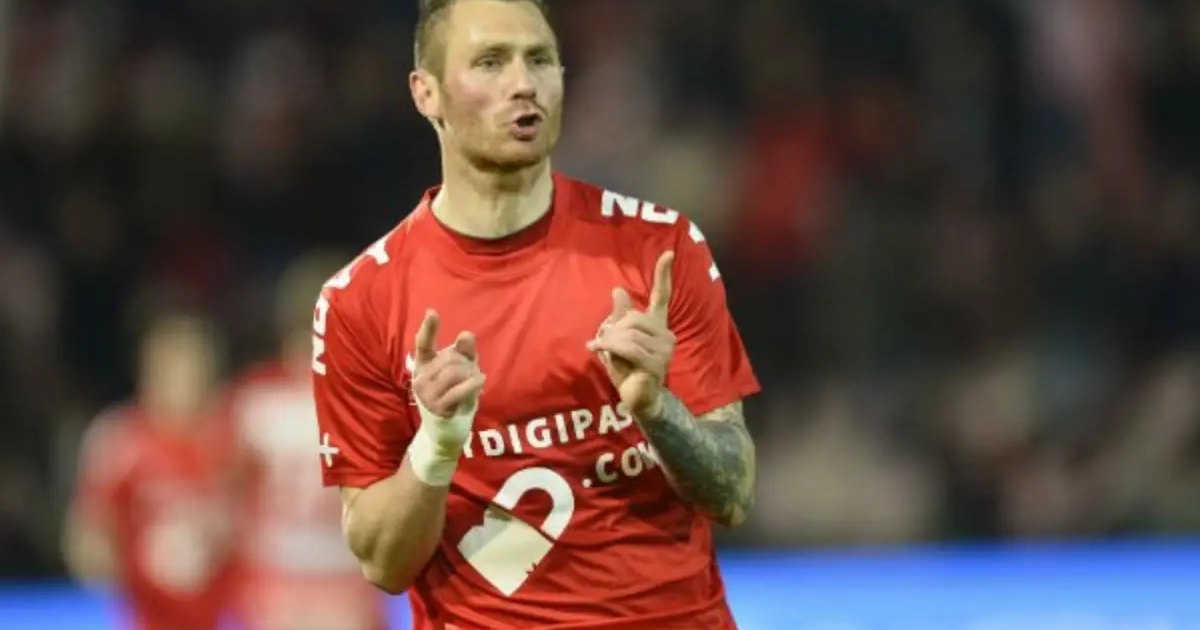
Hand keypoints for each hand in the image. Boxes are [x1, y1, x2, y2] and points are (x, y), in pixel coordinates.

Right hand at [410, 309, 484, 448]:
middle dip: (467, 362)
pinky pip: (458, 390)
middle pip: (450, 358)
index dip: (428, 328)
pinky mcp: (437, 407)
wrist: (447, 430)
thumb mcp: (463, 371)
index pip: (423, 343)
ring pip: (455, 372)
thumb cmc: (455, 396)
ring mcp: (426, 394)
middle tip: (472, 373)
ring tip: (475, 381)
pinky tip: (481, 380)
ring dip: (471, 374)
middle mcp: (421, 378)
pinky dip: (473, 384)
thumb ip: (465, 352)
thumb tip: (466, 334)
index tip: (432, 312)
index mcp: (423, 365)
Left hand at [587, 251, 675, 417]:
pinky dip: (609, 349)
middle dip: (613, 330)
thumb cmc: (629, 369)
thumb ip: (620, 317)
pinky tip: (597, 352)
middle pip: (632, 317)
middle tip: (604, 344)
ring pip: (628, 333)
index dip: (663, 274)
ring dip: (610, 343)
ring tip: (606, 353)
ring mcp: (664, 350)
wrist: (638, 398)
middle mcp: (665, 335)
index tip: (668, 253)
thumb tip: (618, 290)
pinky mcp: (656, 363)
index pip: (662, 296)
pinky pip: (628, 347)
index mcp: (657, 325)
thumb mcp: (619, 339)